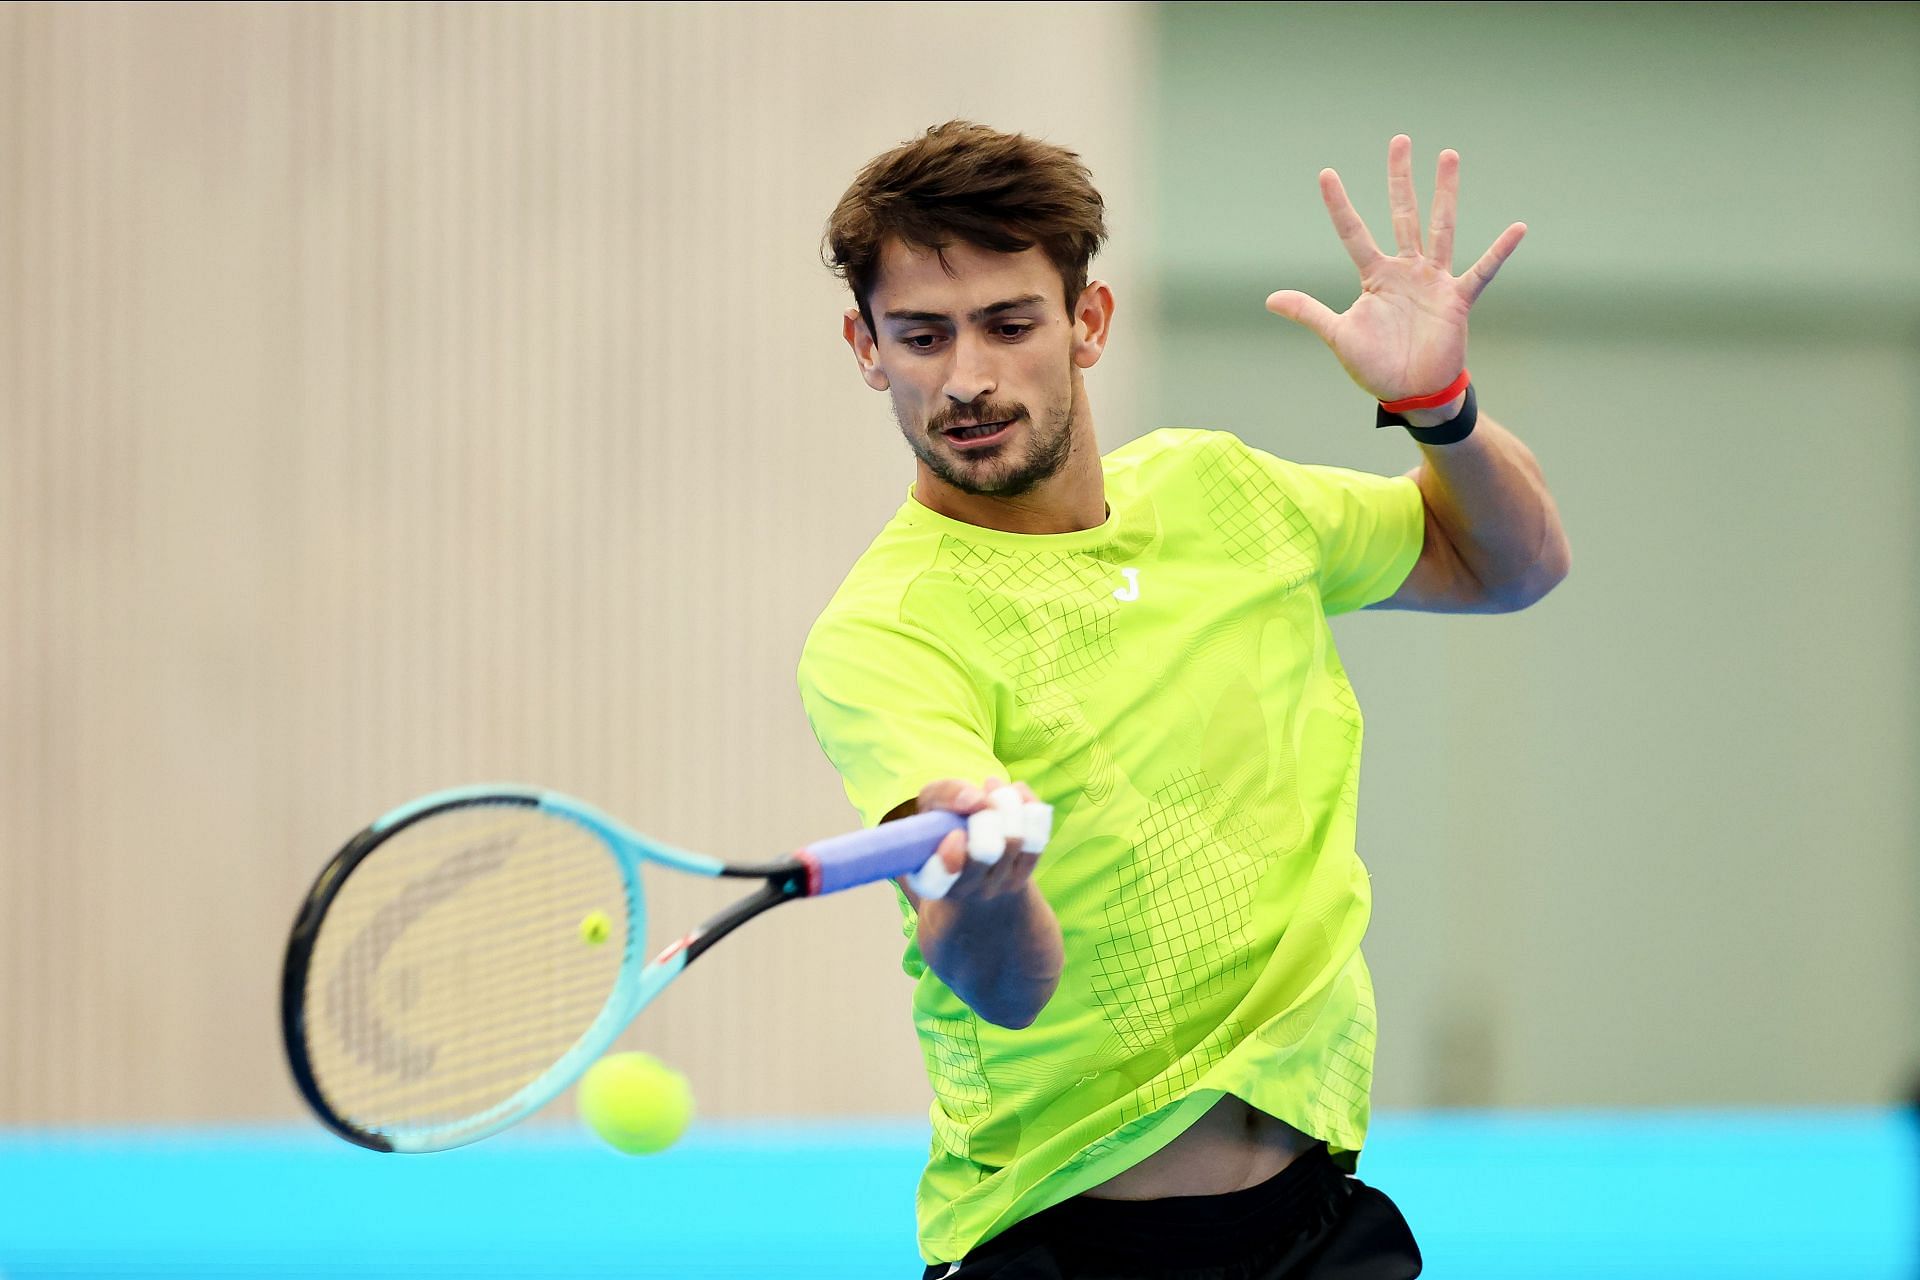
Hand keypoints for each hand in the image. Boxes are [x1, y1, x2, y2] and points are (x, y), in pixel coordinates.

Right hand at [898, 776, 1043, 906]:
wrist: (975, 848)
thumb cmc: (946, 821)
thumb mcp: (932, 803)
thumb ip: (944, 794)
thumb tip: (977, 799)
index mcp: (929, 878)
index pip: (935, 881)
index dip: (948, 859)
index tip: (956, 833)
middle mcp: (964, 890)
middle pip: (985, 852)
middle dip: (986, 814)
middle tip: (980, 799)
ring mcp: (997, 886)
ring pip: (1014, 840)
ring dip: (1007, 803)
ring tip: (994, 787)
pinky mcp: (1025, 874)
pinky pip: (1037, 836)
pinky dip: (1027, 806)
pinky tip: (1015, 794)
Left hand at [1265, 135, 1525, 404]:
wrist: (1411, 393)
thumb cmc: (1375, 365)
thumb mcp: (1338, 336)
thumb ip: (1309, 313)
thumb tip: (1269, 299)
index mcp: (1376, 276)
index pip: (1354, 233)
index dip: (1339, 205)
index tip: (1326, 173)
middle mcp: (1406, 270)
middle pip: (1402, 214)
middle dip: (1400, 179)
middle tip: (1399, 141)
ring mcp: (1434, 281)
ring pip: (1440, 228)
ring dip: (1444, 193)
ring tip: (1447, 155)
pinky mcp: (1457, 300)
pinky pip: (1482, 272)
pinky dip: (1499, 252)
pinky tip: (1518, 228)